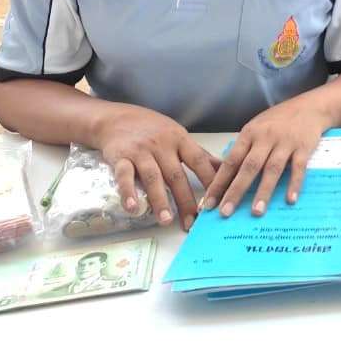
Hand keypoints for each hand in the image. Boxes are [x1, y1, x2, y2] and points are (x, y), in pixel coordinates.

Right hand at [91, 103, 219, 231]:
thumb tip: (225, 168)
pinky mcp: (120, 157)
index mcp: (180, 140)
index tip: (218, 201)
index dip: (209, 180)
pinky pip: (124, 176)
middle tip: (193, 222)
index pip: (199, 161)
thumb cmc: (152, 129)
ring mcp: (141, 151)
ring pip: (153, 177)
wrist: (116, 118)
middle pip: (176, 175)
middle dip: (186, 200)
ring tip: (166, 221)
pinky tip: (133, 208)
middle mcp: (162, 145)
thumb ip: (199, 154)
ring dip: (160, 200)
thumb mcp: (179, 136)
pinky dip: (128, 192)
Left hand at [203, 96, 329, 218]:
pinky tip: (290, 199)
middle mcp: (266, 137)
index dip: (219, 183)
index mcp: (250, 134)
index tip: (208, 203)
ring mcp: (285, 142)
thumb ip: (244, 150)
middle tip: (225, 212)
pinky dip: (294, 183)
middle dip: (236, 191)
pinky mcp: (304, 147)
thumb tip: (224, 176)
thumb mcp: (256, 128)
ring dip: (263, 191)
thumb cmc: (278, 121)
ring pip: (272, 169)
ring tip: (256, 212)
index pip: (231, 161)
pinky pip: (298, 168)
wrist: (310, 107)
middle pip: (249, 167)